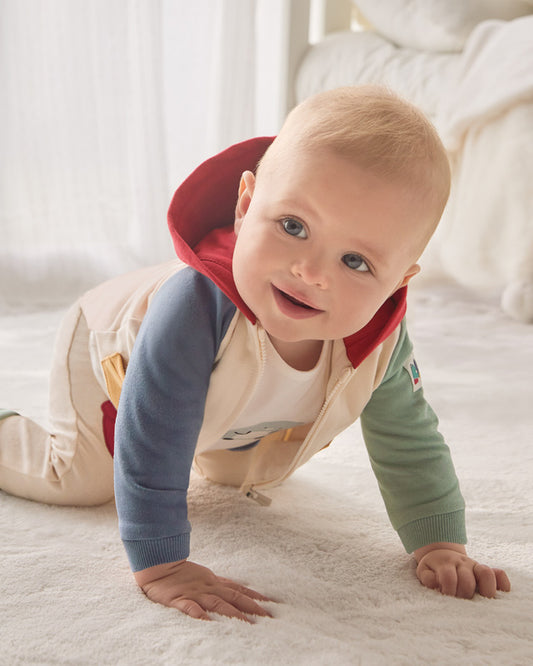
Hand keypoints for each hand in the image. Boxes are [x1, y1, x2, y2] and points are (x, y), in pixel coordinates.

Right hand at [134, 560, 273, 621]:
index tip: (272, 605)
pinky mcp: (179, 599)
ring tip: (247, 625)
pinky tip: (208, 622)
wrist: (159, 564)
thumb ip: (222, 585)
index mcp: (215, 582)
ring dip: (233, 614)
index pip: (239, 589)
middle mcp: (209, 587)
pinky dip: (200, 615)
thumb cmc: (182, 573)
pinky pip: (190, 608)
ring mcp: (195, 593)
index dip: (256, 597)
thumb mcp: (206, 576)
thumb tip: (241, 591)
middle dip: (251, 608)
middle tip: (267, 618)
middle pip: (234, 597)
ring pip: (217, 604)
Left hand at [416, 548, 510, 598]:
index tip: (446, 599)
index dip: (448, 590)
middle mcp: (462, 563)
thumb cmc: (433, 568)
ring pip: (486, 573)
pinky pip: (499, 574)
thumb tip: (435, 583)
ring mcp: (475, 566)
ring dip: (485, 591)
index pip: (449, 577)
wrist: (442, 552)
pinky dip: (502, 584)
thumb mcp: (424, 570)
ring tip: (482, 603)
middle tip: (460, 603)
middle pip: (467, 580)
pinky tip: (500, 594)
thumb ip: (427, 578)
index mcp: (446, 563)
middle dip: (463, 595)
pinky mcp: (485, 571)